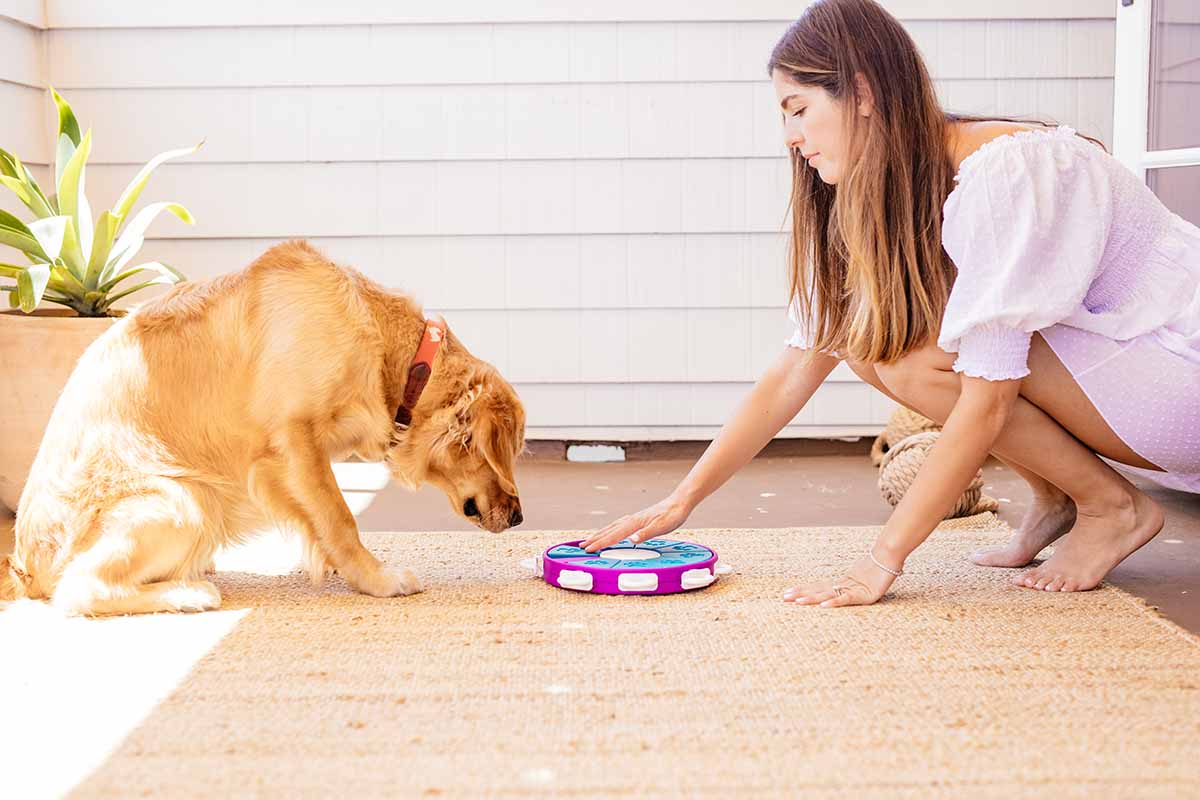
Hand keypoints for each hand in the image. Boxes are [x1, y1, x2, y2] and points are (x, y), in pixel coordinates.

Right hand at [580, 495, 692, 552]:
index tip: (588, 549)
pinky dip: (610, 530)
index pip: (613, 535)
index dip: (600, 543)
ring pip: (612, 527)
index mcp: (634, 523)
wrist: (679, 503)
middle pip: (609, 530)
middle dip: (595, 539)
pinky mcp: (638, 519)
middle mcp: (631, 520)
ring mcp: (634, 519)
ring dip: (600, 534)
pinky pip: (618, 525)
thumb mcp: (661, 527)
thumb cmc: (672, 515)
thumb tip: (631, 540)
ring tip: (590, 540)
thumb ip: (646, 534)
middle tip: (581, 546)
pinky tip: (610, 532)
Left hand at [782, 552, 899, 607]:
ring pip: (828, 594)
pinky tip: (823, 605)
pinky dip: (834, 601)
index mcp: (843, 583)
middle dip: (801, 594)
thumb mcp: (866, 580)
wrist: (891, 555)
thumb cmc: (881, 566)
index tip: (788, 592)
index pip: (819, 587)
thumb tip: (846, 587)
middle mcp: (844, 585)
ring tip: (797, 601)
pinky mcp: (864, 595)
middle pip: (819, 590)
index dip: (804, 590)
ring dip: (811, 598)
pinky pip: (846, 599)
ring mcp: (853, 589)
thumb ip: (856, 585)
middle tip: (784, 597)